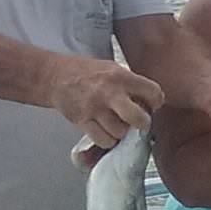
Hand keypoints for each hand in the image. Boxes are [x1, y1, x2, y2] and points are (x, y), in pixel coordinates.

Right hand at [46, 55, 162, 148]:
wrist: (54, 76)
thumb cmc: (88, 73)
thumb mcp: (113, 69)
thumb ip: (132, 84)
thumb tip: (150, 103)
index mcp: (121, 77)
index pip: (153, 92)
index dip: (156, 101)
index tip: (151, 104)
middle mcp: (110, 93)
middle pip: (138, 118)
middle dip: (143, 123)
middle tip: (139, 122)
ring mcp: (95, 108)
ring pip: (121, 132)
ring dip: (123, 133)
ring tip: (118, 125)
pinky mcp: (82, 121)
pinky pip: (103, 140)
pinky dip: (108, 140)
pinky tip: (106, 131)